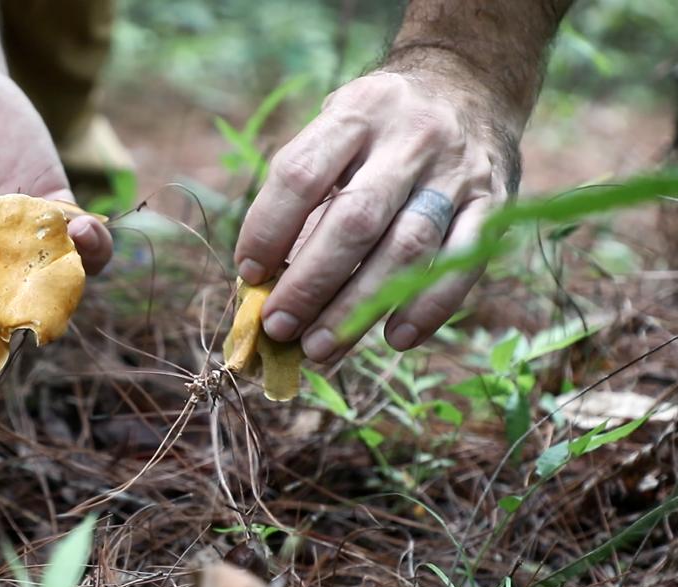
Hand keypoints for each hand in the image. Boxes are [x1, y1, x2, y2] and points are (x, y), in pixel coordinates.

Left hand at [234, 70, 515, 362]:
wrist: (472, 83)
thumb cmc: (380, 126)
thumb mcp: (339, 126)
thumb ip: (307, 191)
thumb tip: (265, 281)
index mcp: (358, 112)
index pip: (302, 174)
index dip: (268, 229)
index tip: (248, 273)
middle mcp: (411, 137)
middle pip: (355, 220)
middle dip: (310, 282)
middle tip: (278, 326)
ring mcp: (457, 171)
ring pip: (407, 247)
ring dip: (359, 306)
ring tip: (321, 348)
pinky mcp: (494, 202)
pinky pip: (462, 263)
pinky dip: (429, 306)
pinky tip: (395, 338)